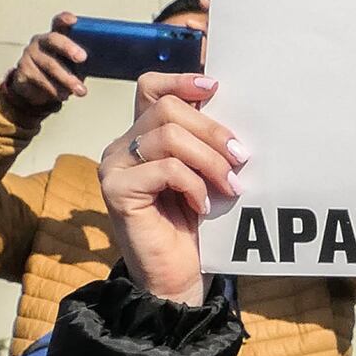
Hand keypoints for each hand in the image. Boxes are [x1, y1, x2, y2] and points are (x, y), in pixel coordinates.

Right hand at [1, 14, 86, 117]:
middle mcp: (41, 41)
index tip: (74, 20)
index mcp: (57, 35)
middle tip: (83, 58)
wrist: (36, 88)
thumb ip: (87, 59)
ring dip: (67, 79)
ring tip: (81, 91)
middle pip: (53, 40)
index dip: (65, 19)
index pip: (59, 23)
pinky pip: (40, 79)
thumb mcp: (76, 64)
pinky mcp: (23, 71)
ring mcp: (30, 55)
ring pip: (49, 65)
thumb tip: (115, 62)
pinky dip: (54, 89)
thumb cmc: (63, 70)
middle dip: (68, 48)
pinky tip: (64, 95)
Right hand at [97, 73, 246, 304]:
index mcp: (142, 135)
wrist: (176, 275)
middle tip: (241, 159)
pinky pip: (165, 169)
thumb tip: (232, 107)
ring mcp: (114, 166)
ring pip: (168, 136)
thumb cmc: (194, 225)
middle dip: (213, 130)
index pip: (151, 87)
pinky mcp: (115, 190)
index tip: (216, 86)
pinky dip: (194, 185)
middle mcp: (122, 145)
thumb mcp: (204, 174)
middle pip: (167, 108)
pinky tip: (204, 205)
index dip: (182, 79)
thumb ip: (205, 143)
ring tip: (230, 186)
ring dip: (209, 160)